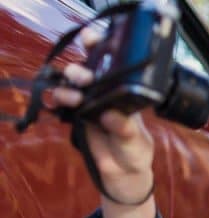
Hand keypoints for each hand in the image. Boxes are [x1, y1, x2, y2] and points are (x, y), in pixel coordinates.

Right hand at [51, 28, 153, 204]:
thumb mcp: (136, 141)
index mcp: (126, 93)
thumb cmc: (136, 152)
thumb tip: (110, 115)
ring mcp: (90, 104)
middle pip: (87, 71)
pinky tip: (60, 104)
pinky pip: (63, 104)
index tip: (92, 38)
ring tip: (74, 97)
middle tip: (85, 79)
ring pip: (72, 86)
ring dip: (68, 86)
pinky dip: (58, 101)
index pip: (113, 65)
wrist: (124, 174)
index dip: (101, 47)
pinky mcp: (77, 118)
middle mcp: (106, 94)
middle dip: (81, 70)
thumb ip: (125, 129)